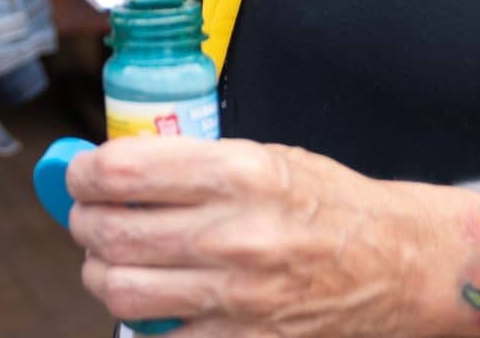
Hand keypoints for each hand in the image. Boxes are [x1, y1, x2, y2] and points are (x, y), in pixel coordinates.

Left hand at [67, 137, 432, 334]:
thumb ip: (195, 164)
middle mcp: (233, 235)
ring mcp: (237, 297)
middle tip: (89, 218)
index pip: (123, 171)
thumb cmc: (329, 204)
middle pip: (112, 233)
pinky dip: (146, 322)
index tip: (81, 174)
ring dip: (102, 273)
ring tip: (112, 261)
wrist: (398, 264)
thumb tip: (117, 169)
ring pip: (122, 290)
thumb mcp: (267, 157)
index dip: (84, 173)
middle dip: (84, 223)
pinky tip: (155, 303)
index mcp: (239, 173)